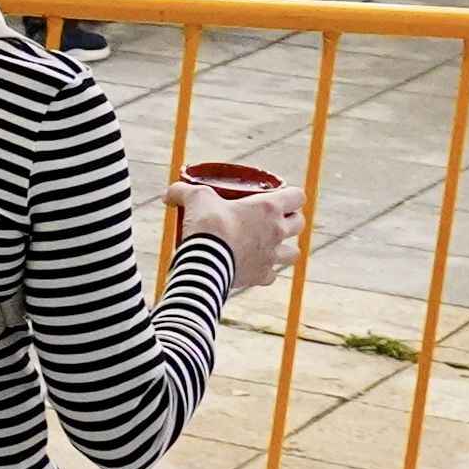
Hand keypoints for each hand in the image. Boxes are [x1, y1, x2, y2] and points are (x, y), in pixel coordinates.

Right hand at [171, 176, 296, 290]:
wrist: (206, 262)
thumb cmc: (207, 226)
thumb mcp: (195, 199)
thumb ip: (184, 191)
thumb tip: (169, 194)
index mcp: (269, 208)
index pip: (298, 196)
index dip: (291, 195)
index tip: (277, 197)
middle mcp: (277, 232)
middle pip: (299, 224)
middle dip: (290, 221)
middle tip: (272, 220)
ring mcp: (272, 256)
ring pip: (294, 253)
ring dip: (285, 249)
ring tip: (269, 246)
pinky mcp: (260, 276)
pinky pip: (271, 275)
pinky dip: (265, 272)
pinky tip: (253, 267)